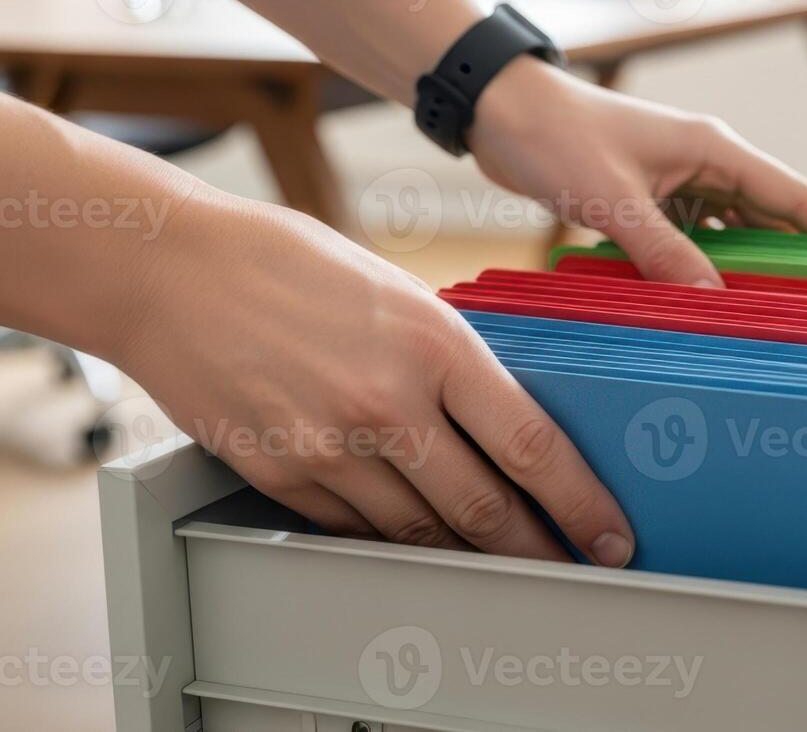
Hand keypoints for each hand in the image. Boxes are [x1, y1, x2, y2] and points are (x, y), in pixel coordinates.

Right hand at [115, 190, 636, 565]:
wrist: (171, 272)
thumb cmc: (288, 266)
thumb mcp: (400, 293)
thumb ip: (452, 357)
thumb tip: (503, 417)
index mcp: (435, 344)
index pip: (532, 446)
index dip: (581, 504)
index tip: (609, 534)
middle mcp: (387, 403)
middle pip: (484, 510)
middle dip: (536, 549)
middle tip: (567, 565)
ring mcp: (329, 448)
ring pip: (420, 532)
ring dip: (467, 554)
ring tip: (500, 560)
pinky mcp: (280, 476)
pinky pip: (356, 529)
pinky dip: (393, 538)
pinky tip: (417, 537)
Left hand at [467, 60, 806, 285]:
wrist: (500, 111)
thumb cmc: (556, 136)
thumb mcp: (613, 200)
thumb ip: (664, 253)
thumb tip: (713, 303)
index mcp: (715, 149)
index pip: (795, 195)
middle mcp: (707, 163)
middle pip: (771, 219)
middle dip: (795, 262)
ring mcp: (680, 180)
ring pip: (732, 233)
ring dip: (745, 270)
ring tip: (767, 316)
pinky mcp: (651, 197)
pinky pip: (693, 238)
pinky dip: (702, 268)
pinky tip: (704, 301)